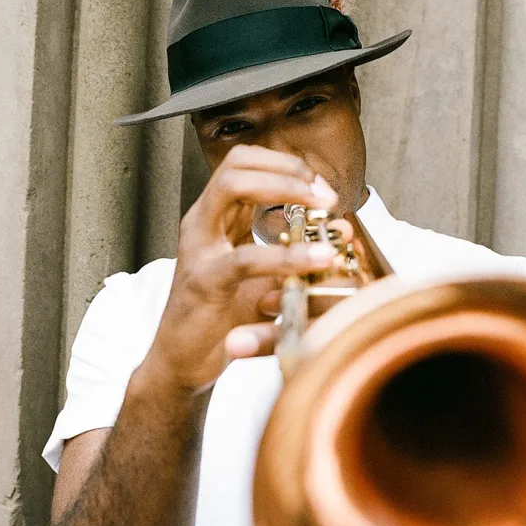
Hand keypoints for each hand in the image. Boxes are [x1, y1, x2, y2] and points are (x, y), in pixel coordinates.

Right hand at [143, 145, 337, 393]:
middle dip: (287, 170)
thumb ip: (294, 250)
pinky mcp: (203, 281)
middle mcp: (201, 223)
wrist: (183, 363)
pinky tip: (317, 258)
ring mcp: (198, 248)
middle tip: (325, 195)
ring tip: (323, 209)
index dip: (287, 164)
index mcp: (215, 217)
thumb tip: (342, 229)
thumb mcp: (263, 276)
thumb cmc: (222, 318)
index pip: (245, 162)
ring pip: (233, 188)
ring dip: (284, 189)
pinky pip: (245, 257)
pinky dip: (286, 255)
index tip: (321, 187)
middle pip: (237, 163)